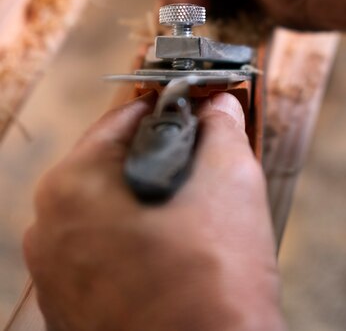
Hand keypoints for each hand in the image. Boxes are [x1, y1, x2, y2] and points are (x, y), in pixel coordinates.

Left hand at [24, 93, 283, 330]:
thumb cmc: (215, 280)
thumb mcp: (229, 179)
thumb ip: (222, 126)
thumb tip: (219, 103)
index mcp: (72, 184)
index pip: (125, 119)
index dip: (171, 109)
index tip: (200, 112)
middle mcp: (48, 227)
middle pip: (112, 165)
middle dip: (160, 158)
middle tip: (203, 168)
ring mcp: (53, 273)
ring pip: (107, 209)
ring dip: (147, 202)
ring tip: (192, 217)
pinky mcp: (69, 309)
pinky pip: (102, 251)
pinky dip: (133, 242)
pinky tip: (173, 254)